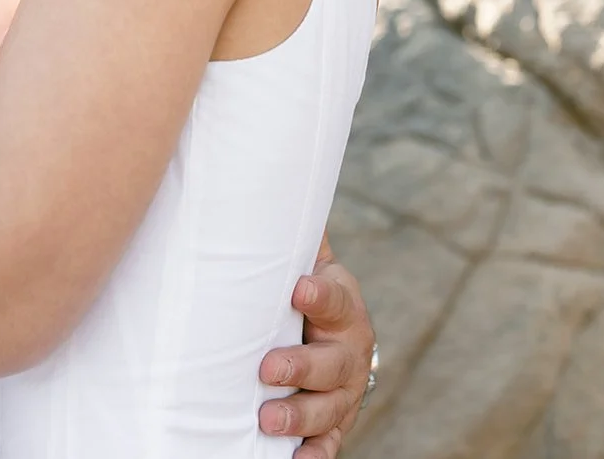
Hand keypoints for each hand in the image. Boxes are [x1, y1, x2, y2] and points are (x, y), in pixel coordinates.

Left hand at [256, 236, 375, 457]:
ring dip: (300, 416)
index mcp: (341, 304)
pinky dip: (315, 456)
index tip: (299, 287)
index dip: (319, 293)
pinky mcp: (333, 425)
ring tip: (268, 420)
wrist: (333, 336)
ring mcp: (343, 391)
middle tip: (268, 369)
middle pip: (332, 361)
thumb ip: (285, 232)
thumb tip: (254, 173)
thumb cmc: (300, 290)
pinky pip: (329, 445)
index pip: (336, 297)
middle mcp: (349, 350)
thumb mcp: (302, 260)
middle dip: (301, 367)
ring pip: (329, 408)